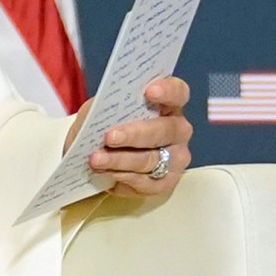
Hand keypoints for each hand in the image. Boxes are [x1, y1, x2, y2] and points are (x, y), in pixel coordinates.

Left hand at [83, 76, 193, 197]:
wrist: (97, 160)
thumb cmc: (106, 128)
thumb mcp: (100, 112)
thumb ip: (103, 109)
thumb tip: (100, 114)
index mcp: (167, 105)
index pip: (178, 93)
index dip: (168, 91)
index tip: (149, 91)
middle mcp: (178, 131)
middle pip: (165, 130)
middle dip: (135, 134)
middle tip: (110, 136)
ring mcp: (176, 158)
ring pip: (152, 160)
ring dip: (121, 160)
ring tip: (96, 160)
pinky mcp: (166, 183)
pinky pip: (148, 184)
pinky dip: (125, 179)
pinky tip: (108, 175)